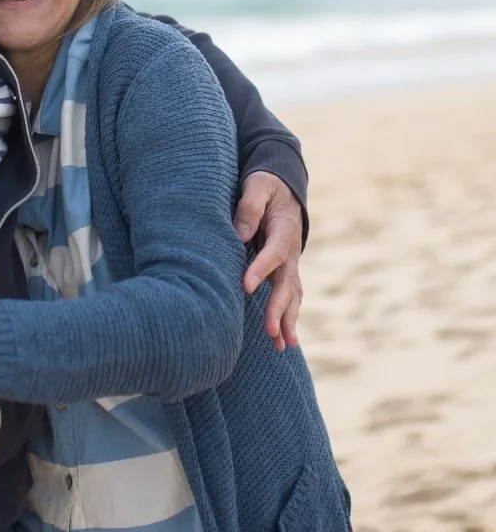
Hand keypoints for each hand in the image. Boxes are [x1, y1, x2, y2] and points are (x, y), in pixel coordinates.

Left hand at [233, 171, 302, 351]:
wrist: (285, 189)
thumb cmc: (266, 186)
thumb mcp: (257, 186)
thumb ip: (249, 207)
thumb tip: (239, 235)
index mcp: (283, 229)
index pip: (272, 253)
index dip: (260, 270)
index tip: (245, 286)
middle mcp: (290, 251)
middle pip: (286, 283)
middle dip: (279, 308)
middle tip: (271, 331)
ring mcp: (290, 264)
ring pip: (291, 295)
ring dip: (287, 320)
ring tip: (283, 345)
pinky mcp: (284, 271)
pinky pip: (289, 296)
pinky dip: (287, 317)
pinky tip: (283, 341)